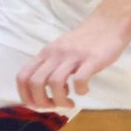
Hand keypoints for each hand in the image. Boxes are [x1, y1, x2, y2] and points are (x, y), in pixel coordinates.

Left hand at [15, 15, 130, 110]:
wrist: (108, 24)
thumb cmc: (83, 41)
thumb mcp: (60, 50)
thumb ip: (50, 67)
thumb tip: (41, 93)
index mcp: (45, 53)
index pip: (23, 76)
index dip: (25, 96)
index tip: (36, 105)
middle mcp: (55, 54)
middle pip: (36, 83)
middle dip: (42, 102)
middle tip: (54, 107)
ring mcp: (73, 56)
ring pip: (55, 83)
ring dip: (60, 101)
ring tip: (69, 103)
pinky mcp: (91, 60)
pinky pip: (79, 80)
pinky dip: (80, 91)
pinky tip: (84, 90)